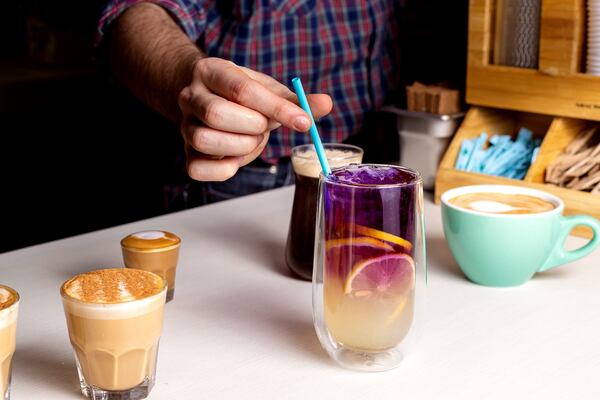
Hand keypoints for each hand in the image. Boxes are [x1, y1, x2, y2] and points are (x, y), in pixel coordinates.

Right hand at [178, 57, 332, 180]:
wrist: (209, 100)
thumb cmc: (243, 97)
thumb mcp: (268, 91)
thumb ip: (296, 100)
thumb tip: (326, 104)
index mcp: (212, 71)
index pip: (243, 90)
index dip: (278, 109)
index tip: (304, 122)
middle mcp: (191, 96)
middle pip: (216, 114)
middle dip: (252, 127)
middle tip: (263, 128)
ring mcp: (185, 125)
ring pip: (205, 140)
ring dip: (240, 146)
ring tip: (250, 140)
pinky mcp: (186, 153)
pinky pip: (197, 169)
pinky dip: (223, 170)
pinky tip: (237, 159)